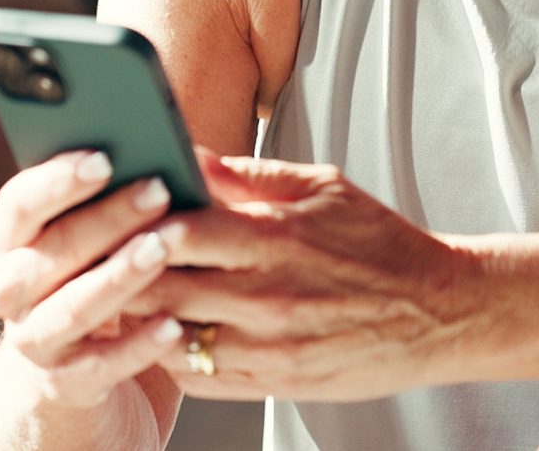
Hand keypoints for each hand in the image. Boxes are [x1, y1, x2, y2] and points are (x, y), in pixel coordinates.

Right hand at [0, 149, 191, 406]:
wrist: (70, 373)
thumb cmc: (93, 276)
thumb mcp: (90, 237)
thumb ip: (109, 196)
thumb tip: (160, 153)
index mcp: (9, 240)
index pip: (20, 203)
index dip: (58, 180)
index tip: (105, 157)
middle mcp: (9, 288)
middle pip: (53, 249)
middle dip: (108, 218)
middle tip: (158, 190)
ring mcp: (33, 338)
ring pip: (73, 306)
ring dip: (119, 275)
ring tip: (163, 248)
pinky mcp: (65, 383)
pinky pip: (102, 364)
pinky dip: (138, 345)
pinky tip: (174, 325)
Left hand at [135, 148, 483, 402]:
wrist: (439, 313)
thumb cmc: (380, 244)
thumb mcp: (322, 188)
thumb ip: (247, 175)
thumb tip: (186, 152)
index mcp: (275, 239)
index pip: (177, 228)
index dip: (136, 219)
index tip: (115, 208)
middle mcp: (265, 298)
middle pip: (159, 286)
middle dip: (121, 268)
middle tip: (99, 252)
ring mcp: (266, 348)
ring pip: (167, 336)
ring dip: (138, 316)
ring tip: (120, 293)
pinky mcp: (271, 385)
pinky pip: (195, 378)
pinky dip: (169, 354)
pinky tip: (163, 331)